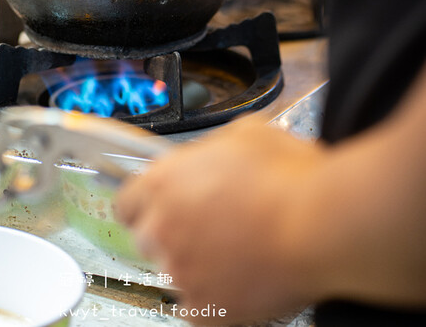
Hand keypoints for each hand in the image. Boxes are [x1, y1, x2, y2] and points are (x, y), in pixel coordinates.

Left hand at [114, 119, 321, 323]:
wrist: (319, 226)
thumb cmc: (287, 177)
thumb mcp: (245, 135)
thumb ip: (214, 149)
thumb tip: (220, 154)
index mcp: (163, 182)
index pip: (126, 203)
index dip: (145, 203)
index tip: (161, 206)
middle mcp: (162, 228)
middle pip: (147, 238)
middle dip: (171, 233)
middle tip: (210, 226)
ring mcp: (181, 272)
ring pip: (173, 273)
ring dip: (195, 264)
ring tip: (236, 252)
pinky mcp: (205, 310)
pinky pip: (195, 306)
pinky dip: (214, 297)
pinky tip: (240, 277)